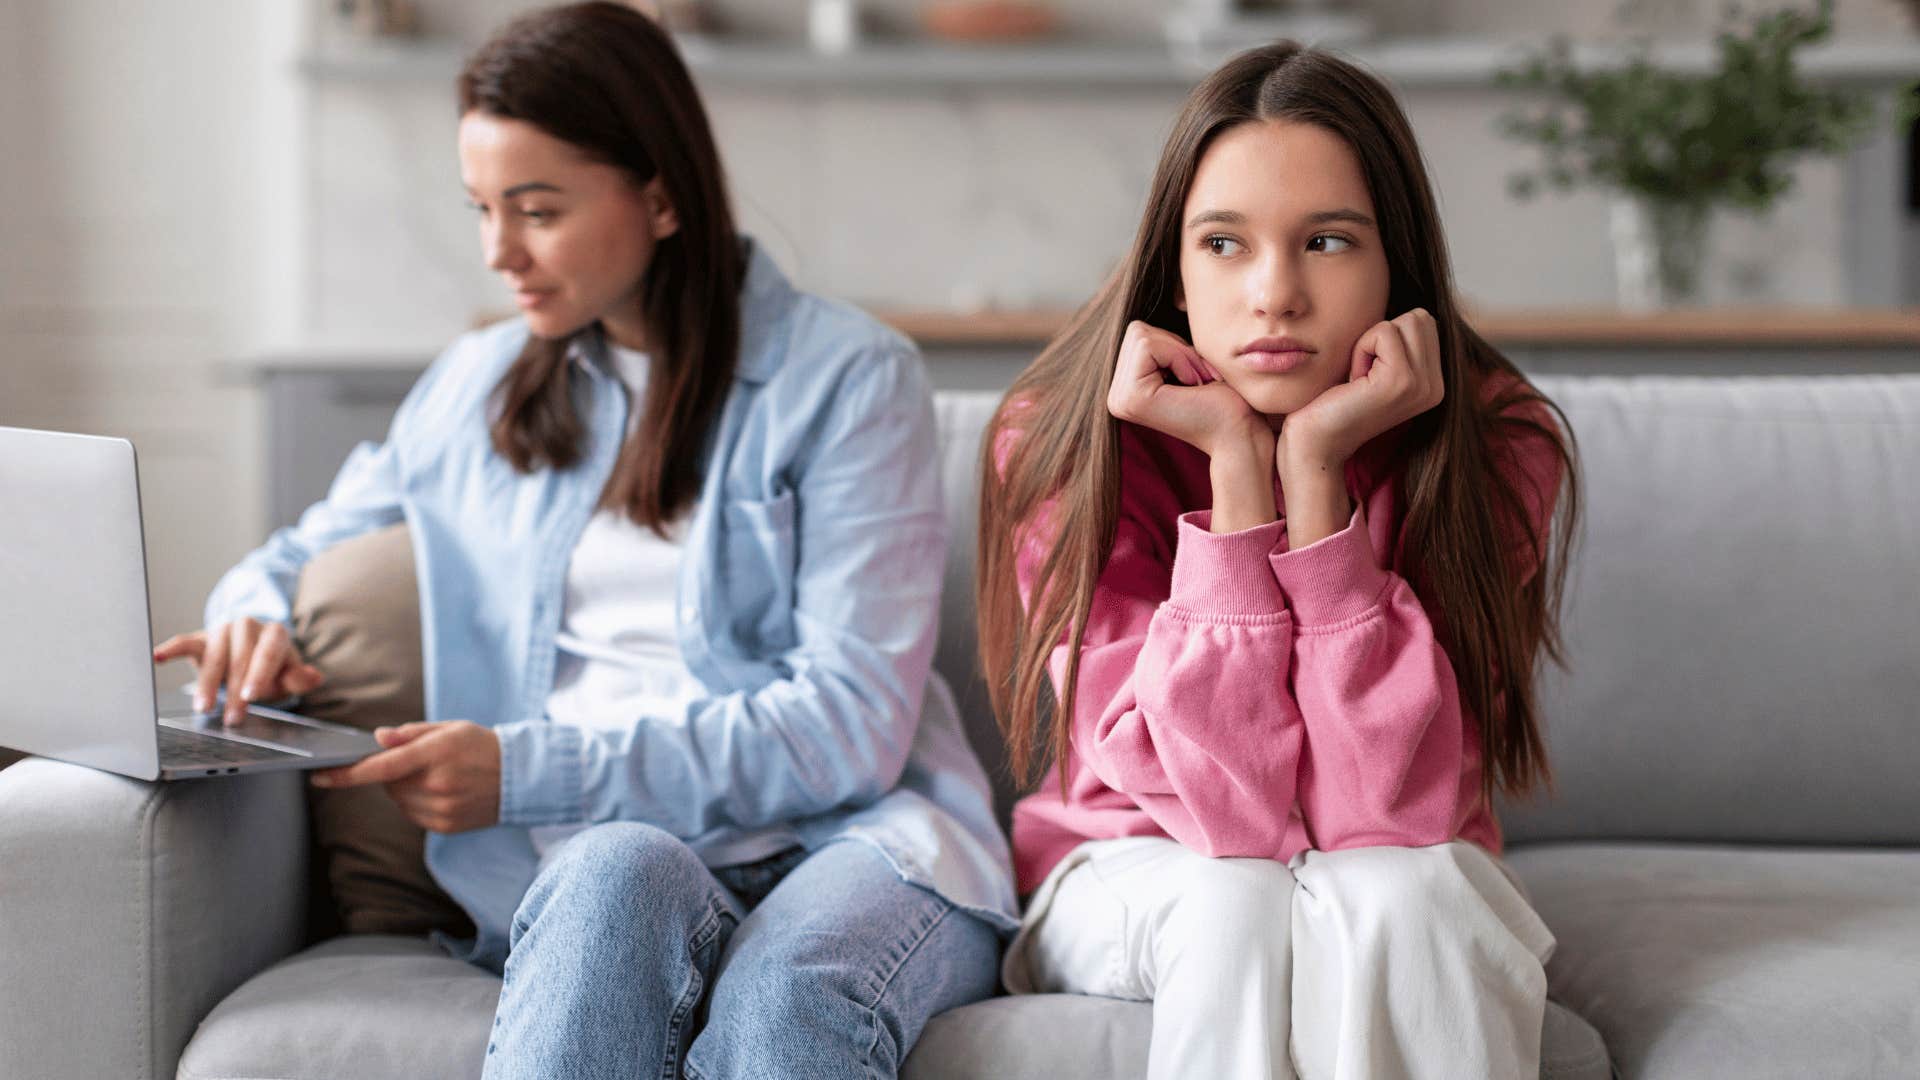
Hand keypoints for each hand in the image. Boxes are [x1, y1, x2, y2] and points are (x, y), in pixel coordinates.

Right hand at [154, 619, 325, 725]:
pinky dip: (171, 649)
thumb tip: (313, 676)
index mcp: (275, 633)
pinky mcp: (201, 638)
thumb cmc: (274, 667)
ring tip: (204, 708)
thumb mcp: (291, 675)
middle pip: (240, 658)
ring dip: (207, 684)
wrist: (255, 650)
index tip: (250, 696)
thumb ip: (300, 678)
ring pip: (214, 656)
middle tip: (232, 718)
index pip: (267, 653)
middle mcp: (248, 626)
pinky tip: (158, 657)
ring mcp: (222, 631)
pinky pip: (185, 642)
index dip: (258, 675)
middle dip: (235, 690)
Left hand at [310, 721, 501, 833]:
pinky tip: (442, 792)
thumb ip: (410, 733)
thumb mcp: (449, 728)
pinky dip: (417, 803)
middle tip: (419, 762)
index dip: (347, 773)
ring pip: (399, 801)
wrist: (521, 777)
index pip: (381, 767)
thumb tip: (377, 739)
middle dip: (392, 772)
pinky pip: (413, 815)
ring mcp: (442, 809)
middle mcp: (437, 785)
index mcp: (436, 754)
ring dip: (404, 789)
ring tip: (436, 777)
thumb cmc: (481, 746)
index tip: (320, 775)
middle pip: (388, 784)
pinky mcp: (445, 826)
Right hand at [1106, 320, 1266, 460]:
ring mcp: (1119, 399)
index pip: (1138, 332)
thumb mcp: (1189, 360)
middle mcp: (1116, 396)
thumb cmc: (1226, 399)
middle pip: (1137, 330)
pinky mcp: (1131, 398)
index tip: (1198, 376)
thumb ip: (1166, 341)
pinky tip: (1193, 386)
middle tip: (1199, 379)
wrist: (1241, 432)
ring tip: (1197, 383)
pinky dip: (1180, 357)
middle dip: (1176, 347)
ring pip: (1142, 334)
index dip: (1176, 344)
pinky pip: (1149, 345)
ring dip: (1180, 353)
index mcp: (1126, 388)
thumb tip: (1169, 297)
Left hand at [1278, 308, 1443, 474]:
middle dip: (1381, 335)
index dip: (1386, 337)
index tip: (1368, 372)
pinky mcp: (1402, 381)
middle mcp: (1437, 387)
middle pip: (1419, 317)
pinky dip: (1360, 349)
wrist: (1314, 442)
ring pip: (1403, 321)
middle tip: (1362, 373)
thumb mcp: (1374, 367)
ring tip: (1358, 378)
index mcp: (1435, 383)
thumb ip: (1398, 343)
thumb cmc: (1333, 400)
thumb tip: (1405, 297)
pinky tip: (1353, 382)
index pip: (1424, 322)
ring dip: (1370, 342)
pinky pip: (1383, 332)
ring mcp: (1423, 386)